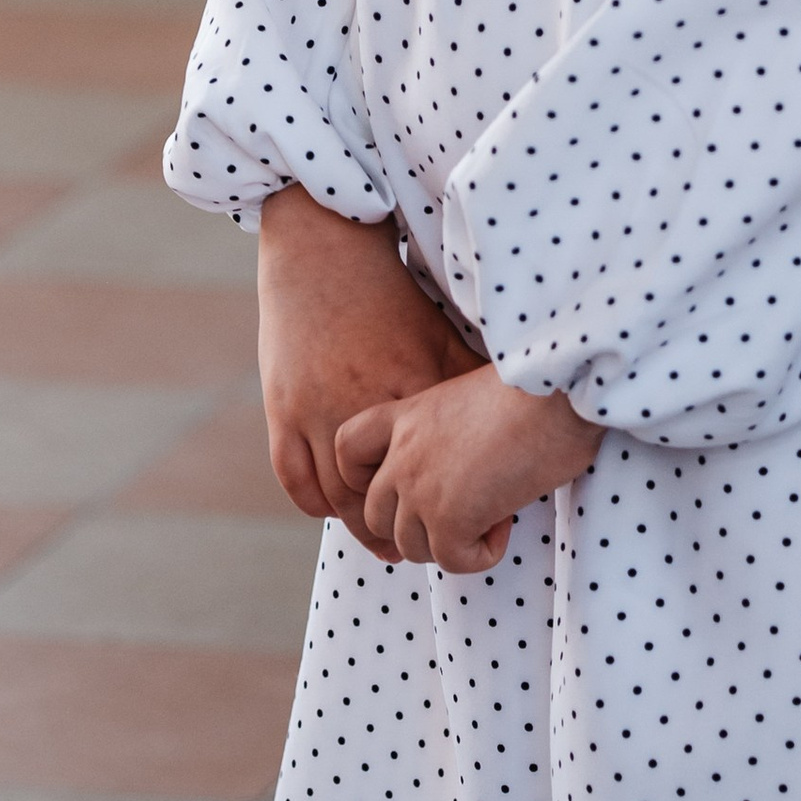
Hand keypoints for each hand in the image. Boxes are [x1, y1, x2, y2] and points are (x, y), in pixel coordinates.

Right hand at [257, 188, 473, 554]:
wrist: (323, 253)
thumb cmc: (391, 295)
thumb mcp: (439, 334)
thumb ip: (467, 380)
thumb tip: (519, 406)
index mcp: (409, 389)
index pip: (433, 475)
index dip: (453, 511)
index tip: (469, 526)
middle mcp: (360, 405)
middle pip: (380, 501)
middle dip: (400, 533)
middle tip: (418, 547)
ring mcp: (314, 411)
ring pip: (337, 499)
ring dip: (359, 525)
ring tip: (382, 536)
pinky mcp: (280, 410)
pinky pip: (294, 480)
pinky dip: (315, 502)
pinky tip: (336, 506)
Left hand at [336, 365, 602, 576]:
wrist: (558, 389)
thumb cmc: (533, 385)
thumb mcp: (471, 393)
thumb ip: (448, 428)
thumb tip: (465, 461)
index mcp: (407, 415)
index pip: (348, 450)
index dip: (362, 478)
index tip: (403, 487)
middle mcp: (403, 454)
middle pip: (375, 515)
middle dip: (416, 525)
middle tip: (462, 513)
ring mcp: (421, 488)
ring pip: (411, 546)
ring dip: (450, 542)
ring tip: (492, 513)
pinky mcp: (449, 518)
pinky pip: (452, 561)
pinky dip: (481, 553)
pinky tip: (506, 521)